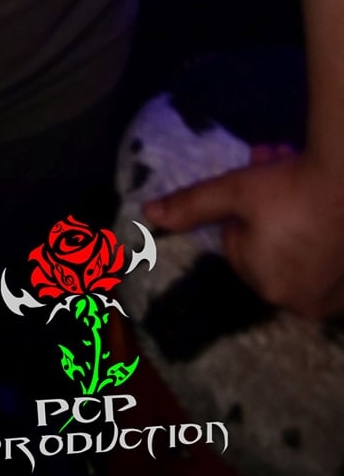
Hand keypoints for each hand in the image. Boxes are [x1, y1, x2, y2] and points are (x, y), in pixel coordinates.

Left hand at [144, 149, 343, 318]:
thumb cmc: (289, 187)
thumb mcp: (233, 190)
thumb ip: (191, 206)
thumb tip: (149, 214)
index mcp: (264, 283)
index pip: (238, 244)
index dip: (244, 212)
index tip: (259, 187)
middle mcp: (298, 302)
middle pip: (268, 249)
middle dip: (268, 213)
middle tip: (277, 174)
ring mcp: (331, 298)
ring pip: (298, 253)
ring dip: (295, 221)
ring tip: (301, 182)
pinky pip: (324, 263)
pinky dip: (321, 240)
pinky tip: (324, 210)